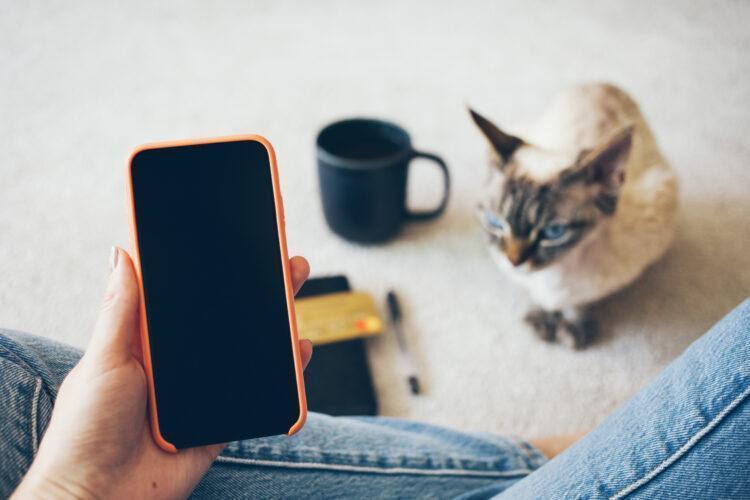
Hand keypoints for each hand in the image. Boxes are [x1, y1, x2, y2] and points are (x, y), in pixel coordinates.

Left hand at [13, 248, 312, 498]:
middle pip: (227, 320)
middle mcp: (181, 364)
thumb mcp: (104, 359)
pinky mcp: (222, 420)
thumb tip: (122, 252)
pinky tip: (298, 351)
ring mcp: (204, 391)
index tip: (239, 243)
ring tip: (294, 296)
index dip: (214, 271)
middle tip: (283, 262)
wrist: (100, 498)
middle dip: (258, 290)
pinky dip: (283, 375)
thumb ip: (121, 309)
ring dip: (275, 327)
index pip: (189, 297)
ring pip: (248, 353)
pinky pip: (259, 393)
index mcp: (150, 342)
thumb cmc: (86, 431)